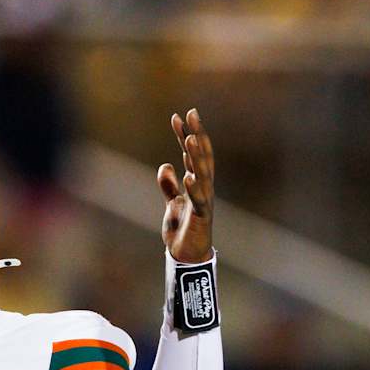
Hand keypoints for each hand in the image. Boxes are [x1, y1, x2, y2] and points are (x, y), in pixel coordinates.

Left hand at [157, 108, 213, 263]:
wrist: (186, 255)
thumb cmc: (182, 230)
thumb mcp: (172, 204)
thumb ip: (169, 186)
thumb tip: (165, 167)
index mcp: (197, 183)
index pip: (192, 153)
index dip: (185, 134)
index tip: (178, 116)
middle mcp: (204, 188)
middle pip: (202, 157)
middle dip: (197, 135)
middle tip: (191, 114)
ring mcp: (204, 201)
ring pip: (203, 174)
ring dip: (197, 156)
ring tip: (190, 138)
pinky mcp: (201, 218)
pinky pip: (199, 201)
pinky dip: (194, 189)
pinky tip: (189, 176)